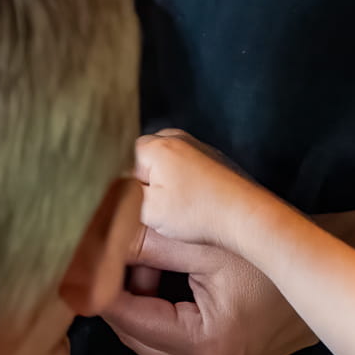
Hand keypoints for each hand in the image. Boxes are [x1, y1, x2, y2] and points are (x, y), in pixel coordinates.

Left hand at [102, 225, 318, 354]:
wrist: (326, 273)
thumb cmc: (273, 253)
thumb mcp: (207, 243)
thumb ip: (149, 243)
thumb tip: (98, 239)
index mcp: (206, 345)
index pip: (130, 319)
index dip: (100, 287)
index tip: (76, 258)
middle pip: (136, 336)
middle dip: (117, 294)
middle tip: (106, 252)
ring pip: (152, 341)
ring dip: (139, 302)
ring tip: (144, 257)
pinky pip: (175, 341)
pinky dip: (160, 311)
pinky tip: (163, 274)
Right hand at [130, 130, 280, 256]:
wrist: (247, 216)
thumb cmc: (201, 213)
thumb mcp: (148, 210)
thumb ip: (121, 196)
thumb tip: (107, 191)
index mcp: (156, 145)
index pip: (121, 163)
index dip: (125, 189)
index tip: (135, 208)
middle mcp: (175, 138)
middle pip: (143, 164)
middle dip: (144, 188)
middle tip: (157, 212)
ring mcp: (197, 147)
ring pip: (164, 168)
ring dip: (165, 189)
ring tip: (178, 211)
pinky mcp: (212, 160)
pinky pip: (185, 171)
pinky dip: (184, 187)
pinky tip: (192, 207)